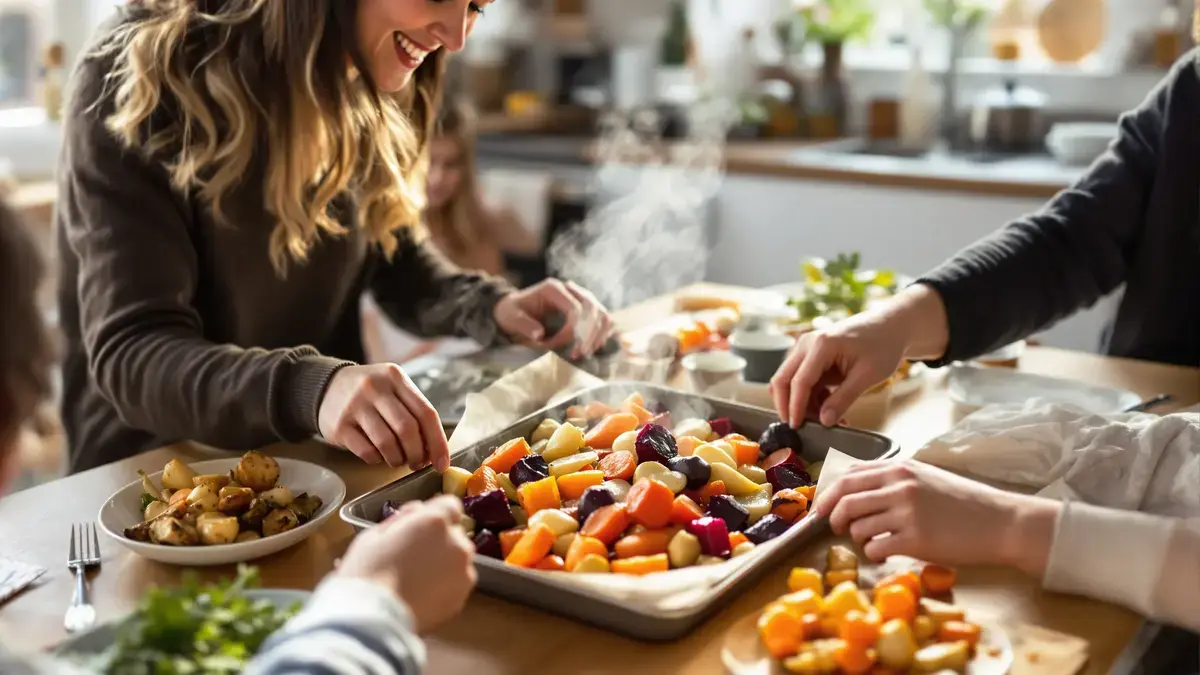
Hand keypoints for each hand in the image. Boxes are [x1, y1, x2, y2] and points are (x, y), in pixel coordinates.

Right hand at [318, 364, 449, 471]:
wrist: (326, 387)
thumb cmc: (369, 393)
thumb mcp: (392, 388)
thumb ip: (413, 412)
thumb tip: (433, 450)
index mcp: (395, 378)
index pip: (426, 413)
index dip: (438, 442)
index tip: (442, 462)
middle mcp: (375, 388)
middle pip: (407, 429)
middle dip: (417, 453)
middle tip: (417, 463)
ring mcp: (355, 406)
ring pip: (387, 443)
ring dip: (397, 459)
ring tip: (397, 460)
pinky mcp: (340, 425)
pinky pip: (367, 451)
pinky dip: (377, 460)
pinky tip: (378, 455)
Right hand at [336, 495, 475, 632]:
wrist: (373, 619)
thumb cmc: (366, 572)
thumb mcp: (375, 534)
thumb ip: (403, 517)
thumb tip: (418, 511)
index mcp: (435, 521)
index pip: (450, 505)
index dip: (436, 515)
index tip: (421, 528)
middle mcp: (457, 543)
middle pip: (454, 534)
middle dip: (439, 541)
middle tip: (414, 558)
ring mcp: (464, 571)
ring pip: (458, 560)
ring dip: (445, 564)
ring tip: (418, 580)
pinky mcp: (463, 597)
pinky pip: (457, 583)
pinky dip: (446, 586)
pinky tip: (423, 595)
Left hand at [494, 278, 613, 357]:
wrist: (514, 310)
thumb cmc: (512, 313)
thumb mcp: (511, 318)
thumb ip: (524, 325)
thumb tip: (539, 334)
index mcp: (553, 289)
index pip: (575, 308)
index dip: (572, 331)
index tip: (561, 347)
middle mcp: (570, 290)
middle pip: (593, 308)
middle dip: (589, 334)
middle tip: (580, 354)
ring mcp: (580, 298)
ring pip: (602, 313)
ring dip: (598, 335)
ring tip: (585, 352)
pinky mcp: (585, 309)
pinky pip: (603, 319)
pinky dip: (602, 333)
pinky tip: (592, 347)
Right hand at [769, 284, 948, 426]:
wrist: (891, 326)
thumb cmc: (883, 345)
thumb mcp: (867, 376)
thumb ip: (843, 399)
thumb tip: (824, 421)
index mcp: (821, 344)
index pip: (799, 381)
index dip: (795, 407)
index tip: (796, 427)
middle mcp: (807, 343)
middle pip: (782, 379)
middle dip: (788, 406)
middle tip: (800, 427)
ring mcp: (807, 348)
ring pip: (789, 381)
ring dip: (802, 403)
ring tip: (827, 420)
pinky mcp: (811, 355)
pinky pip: (802, 380)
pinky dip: (810, 397)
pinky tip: (829, 408)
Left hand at [816, 460, 1057, 575]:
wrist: (1000, 522)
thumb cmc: (964, 501)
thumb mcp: (925, 476)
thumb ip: (892, 478)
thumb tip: (855, 487)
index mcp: (900, 468)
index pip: (848, 475)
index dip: (829, 493)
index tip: (823, 505)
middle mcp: (899, 486)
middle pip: (845, 499)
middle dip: (832, 515)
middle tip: (833, 527)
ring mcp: (906, 513)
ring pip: (857, 526)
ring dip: (855, 536)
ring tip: (868, 539)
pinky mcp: (915, 540)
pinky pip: (875, 548)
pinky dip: (872, 553)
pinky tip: (883, 552)